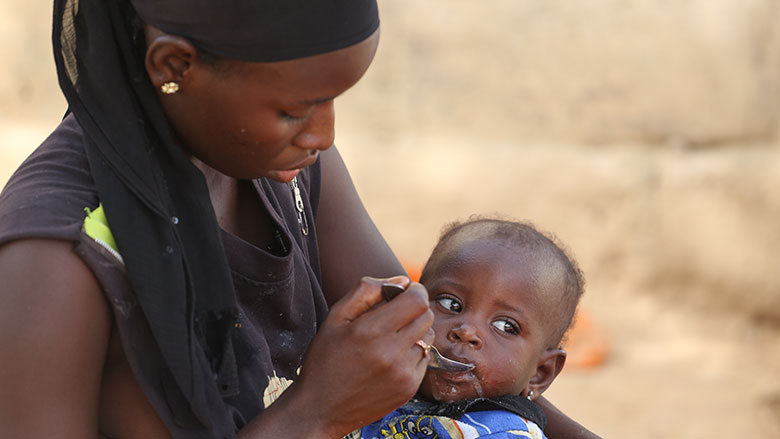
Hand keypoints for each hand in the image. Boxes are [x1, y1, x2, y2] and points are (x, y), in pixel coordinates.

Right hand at [293, 276, 433, 435]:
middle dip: (415, 309)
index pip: (417, 300)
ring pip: (428, 337)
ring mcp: (403, 373)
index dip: (414, 290)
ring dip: (415, 331)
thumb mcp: (336, 317)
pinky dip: (413, 353)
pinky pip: (425, 359)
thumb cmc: (325, 359)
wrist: (320, 409)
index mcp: (371, 331)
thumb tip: (402, 280)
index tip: (404, 292)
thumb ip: (367, 291)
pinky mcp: (409, 389)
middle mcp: (391, 353)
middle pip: (427, 316)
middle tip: (396, 314)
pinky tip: (391, 358)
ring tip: (391, 338)